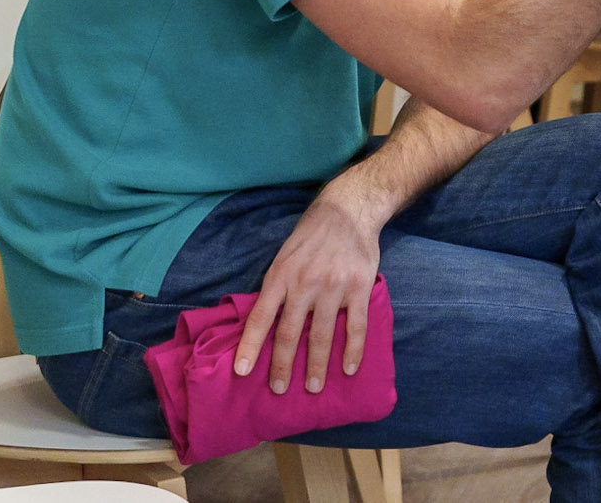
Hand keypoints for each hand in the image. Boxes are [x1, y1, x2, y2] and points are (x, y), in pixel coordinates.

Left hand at [233, 187, 382, 394]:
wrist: (348, 211)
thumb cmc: (310, 237)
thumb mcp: (283, 257)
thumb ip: (276, 289)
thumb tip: (264, 326)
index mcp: (281, 276)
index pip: (261, 317)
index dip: (250, 346)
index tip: (241, 372)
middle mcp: (304, 283)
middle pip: (291, 333)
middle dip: (283, 366)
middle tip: (279, 390)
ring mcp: (333, 286)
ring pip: (322, 335)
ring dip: (317, 366)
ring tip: (314, 387)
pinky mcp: (359, 287)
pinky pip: (355, 326)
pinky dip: (352, 350)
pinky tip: (348, 368)